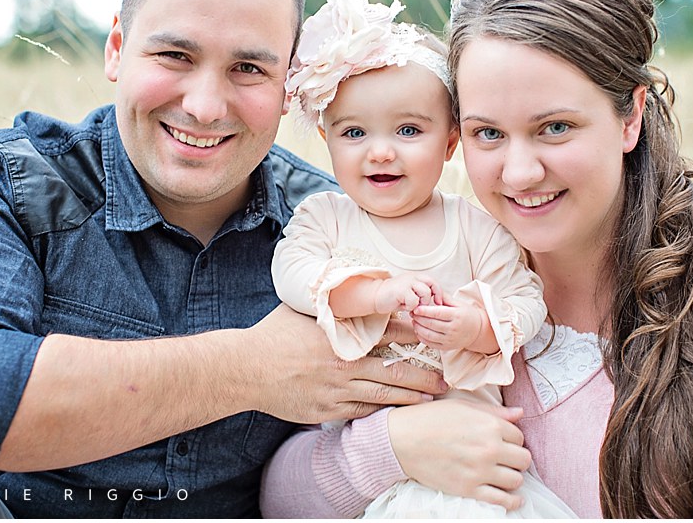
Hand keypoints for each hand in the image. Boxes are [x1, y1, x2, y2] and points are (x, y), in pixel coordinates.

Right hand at [245, 305, 447, 423]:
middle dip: (424, 376)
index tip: (432, 336)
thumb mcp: (304, 309)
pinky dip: (382, 411)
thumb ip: (329, 301)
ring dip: (411, 398)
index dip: (414, 336)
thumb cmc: (273, 334)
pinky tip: (397, 412)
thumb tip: (343, 280)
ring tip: (432, 399)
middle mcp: (345, 365)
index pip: (389, 335)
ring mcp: (338, 391)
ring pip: (384, 396)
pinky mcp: (328, 411)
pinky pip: (362, 412)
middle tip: (445, 379)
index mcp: (343, 336)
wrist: (246, 369)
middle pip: (395, 372)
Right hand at [374, 274, 442, 313]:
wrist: (375, 297)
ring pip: (425, 293)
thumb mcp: (410, 293)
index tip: (439, 303)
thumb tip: (436, 303)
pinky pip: (414, 301)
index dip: (439, 292)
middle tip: (427, 306)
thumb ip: (421, 294)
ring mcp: (407, 282)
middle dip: (433, 297)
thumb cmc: (393, 297)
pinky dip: (411, 307)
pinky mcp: (401, 290)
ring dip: (422, 303)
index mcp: (415, 277)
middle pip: (432, 284)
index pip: (433, 282)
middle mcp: (412, 277)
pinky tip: (404, 307)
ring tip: (413, 307)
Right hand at [388, 400, 529, 510]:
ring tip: (504, 474)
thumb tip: (519, 413)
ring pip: (516, 480)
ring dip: (513, 477)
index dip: (512, 439)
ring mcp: (480, 471)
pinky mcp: (468, 490)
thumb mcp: (462, 406)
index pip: (519, 436)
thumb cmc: (429, 419)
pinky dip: (512, 501)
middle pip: (523, 459)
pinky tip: (513, 498)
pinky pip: (502, 501)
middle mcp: (489, 448)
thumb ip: (494, 412)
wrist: (402, 440)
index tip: (504, 441)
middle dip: (518, 458)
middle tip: (508, 459)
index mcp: (489, 425)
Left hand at [409, 303, 485, 350]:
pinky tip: (418, 330)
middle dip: (419, 318)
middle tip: (412, 312)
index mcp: (457, 316)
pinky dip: (421, 337)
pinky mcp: (446, 347)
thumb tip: (432, 291)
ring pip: (429, 335)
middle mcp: (453, 329)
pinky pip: (430, 344)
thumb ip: (444, 297)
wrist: (477, 330)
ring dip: (418, 328)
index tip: (416, 308)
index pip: (437, 314)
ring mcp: (450, 340)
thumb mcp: (458, 303)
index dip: (424, 311)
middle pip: (431, 324)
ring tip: (414, 321)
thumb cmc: (467, 315)